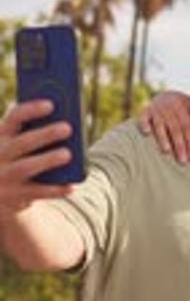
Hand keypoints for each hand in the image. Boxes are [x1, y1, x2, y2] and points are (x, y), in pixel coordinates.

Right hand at [0, 101, 72, 217]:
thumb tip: (65, 125)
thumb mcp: (15, 145)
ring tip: (68, 154)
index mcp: (1, 137)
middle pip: (22, 142)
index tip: (51, 104)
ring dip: (48, 160)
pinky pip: (37, 192)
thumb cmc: (14, 160)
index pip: (14, 117)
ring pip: (26, 167)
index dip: (31, 109)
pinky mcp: (15, 196)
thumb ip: (33, 134)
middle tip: (67, 128)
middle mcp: (0, 155)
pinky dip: (54, 190)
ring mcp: (5, 176)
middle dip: (45, 134)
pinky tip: (70, 186)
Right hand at [138, 91, 189, 161]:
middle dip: (179, 145)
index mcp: (182, 106)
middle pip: (175, 129)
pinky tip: (147, 132)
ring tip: (167, 151)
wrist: (166, 95)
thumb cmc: (183, 105)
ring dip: (163, 138)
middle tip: (182, 160)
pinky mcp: (146, 111)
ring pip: (160, 126)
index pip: (187, 127)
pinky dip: (144, 124)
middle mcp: (169, 108)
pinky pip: (143, 117)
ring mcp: (156, 110)